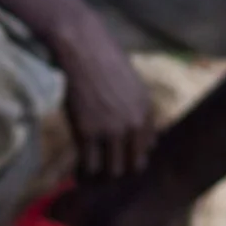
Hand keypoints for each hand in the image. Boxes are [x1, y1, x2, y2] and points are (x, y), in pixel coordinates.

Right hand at [45, 3, 155, 181]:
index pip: (147, 150)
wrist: (81, 46)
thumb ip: (137, 110)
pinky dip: (83, 173)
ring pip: (112, 171)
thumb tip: (139, 136)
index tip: (120, 162)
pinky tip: (78, 174)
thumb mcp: (132, 84)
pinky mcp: (87, 132)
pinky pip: (89, 165)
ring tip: (92, 178)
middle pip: (133, 166)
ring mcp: (110, 130)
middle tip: (106, 175)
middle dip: (120, 171)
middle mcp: (133, 124)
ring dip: (102, 176)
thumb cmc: (102, 60)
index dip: (133, 158)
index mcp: (146, 111)